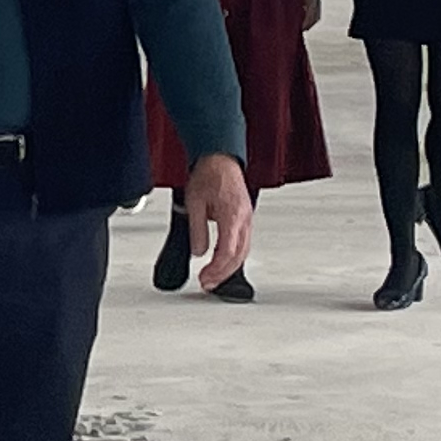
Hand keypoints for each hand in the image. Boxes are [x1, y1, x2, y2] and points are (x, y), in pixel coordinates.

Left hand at [185, 153, 255, 289]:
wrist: (219, 158)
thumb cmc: (208, 174)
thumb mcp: (194, 202)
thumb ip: (197, 229)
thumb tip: (198, 252)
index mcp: (232, 215)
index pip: (227, 252)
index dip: (216, 269)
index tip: (204, 278)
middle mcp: (244, 219)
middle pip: (238, 256)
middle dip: (223, 274)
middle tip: (207, 283)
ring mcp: (247, 218)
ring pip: (243, 251)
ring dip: (229, 267)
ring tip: (213, 276)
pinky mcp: (245, 217)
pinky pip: (243, 242)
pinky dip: (233, 255)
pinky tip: (222, 260)